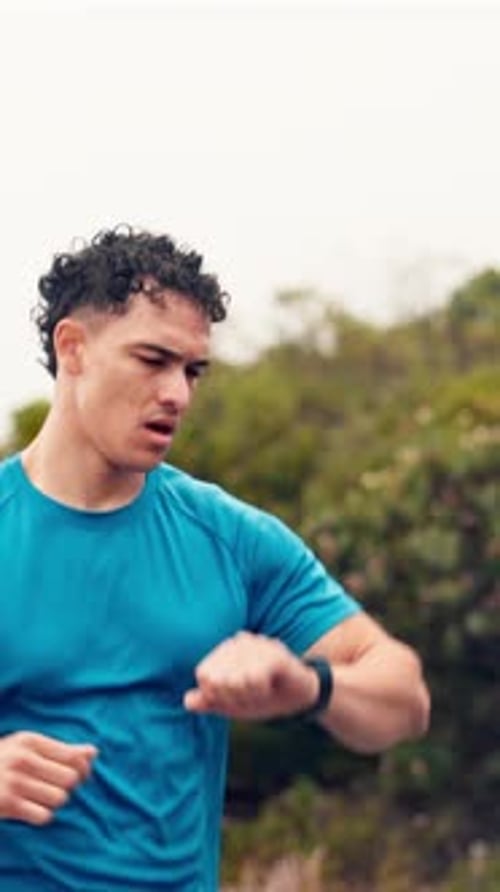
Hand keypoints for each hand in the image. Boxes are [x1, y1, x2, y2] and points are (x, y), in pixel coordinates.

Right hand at [0, 731, 97, 824]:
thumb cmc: (2, 762)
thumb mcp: (26, 748)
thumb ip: (60, 750)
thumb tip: (93, 752)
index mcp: (30, 741)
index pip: (72, 756)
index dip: (83, 769)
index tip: (81, 776)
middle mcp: (22, 758)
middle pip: (70, 778)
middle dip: (68, 787)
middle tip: (55, 787)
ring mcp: (14, 782)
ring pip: (60, 798)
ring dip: (55, 802)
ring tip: (41, 798)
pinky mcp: (7, 805)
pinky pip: (44, 816)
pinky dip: (42, 815)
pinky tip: (31, 810)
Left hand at [184, 632, 319, 720]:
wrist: (302, 697)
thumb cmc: (265, 697)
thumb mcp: (235, 704)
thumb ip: (211, 701)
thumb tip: (187, 701)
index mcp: (225, 651)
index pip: (204, 675)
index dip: (215, 696)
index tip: (232, 702)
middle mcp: (238, 642)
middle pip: (218, 679)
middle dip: (232, 698)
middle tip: (250, 700)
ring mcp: (257, 644)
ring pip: (235, 680)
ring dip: (247, 696)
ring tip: (260, 694)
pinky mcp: (275, 653)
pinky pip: (255, 678)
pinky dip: (259, 691)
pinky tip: (268, 688)